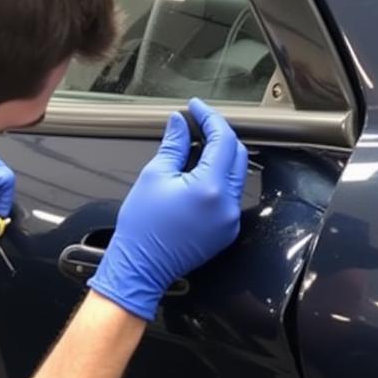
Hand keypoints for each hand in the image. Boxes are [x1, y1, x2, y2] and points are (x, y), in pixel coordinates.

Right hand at [88, 97, 247, 320]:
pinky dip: (218, 178)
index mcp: (210, 188)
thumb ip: (174, 145)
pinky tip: (199, 171)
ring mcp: (229, 219)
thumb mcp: (154, 176)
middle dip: (219, 134)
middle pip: (236, 155)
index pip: (222, 140)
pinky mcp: (226, 230)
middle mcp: (226, 204)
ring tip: (196, 144)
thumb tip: (180, 123)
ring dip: (220, 155)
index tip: (196, 108)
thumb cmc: (142, 228)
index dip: (209, 118)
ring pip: (235, 174)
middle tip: (198, 123)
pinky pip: (229, 195)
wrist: (140, 268)